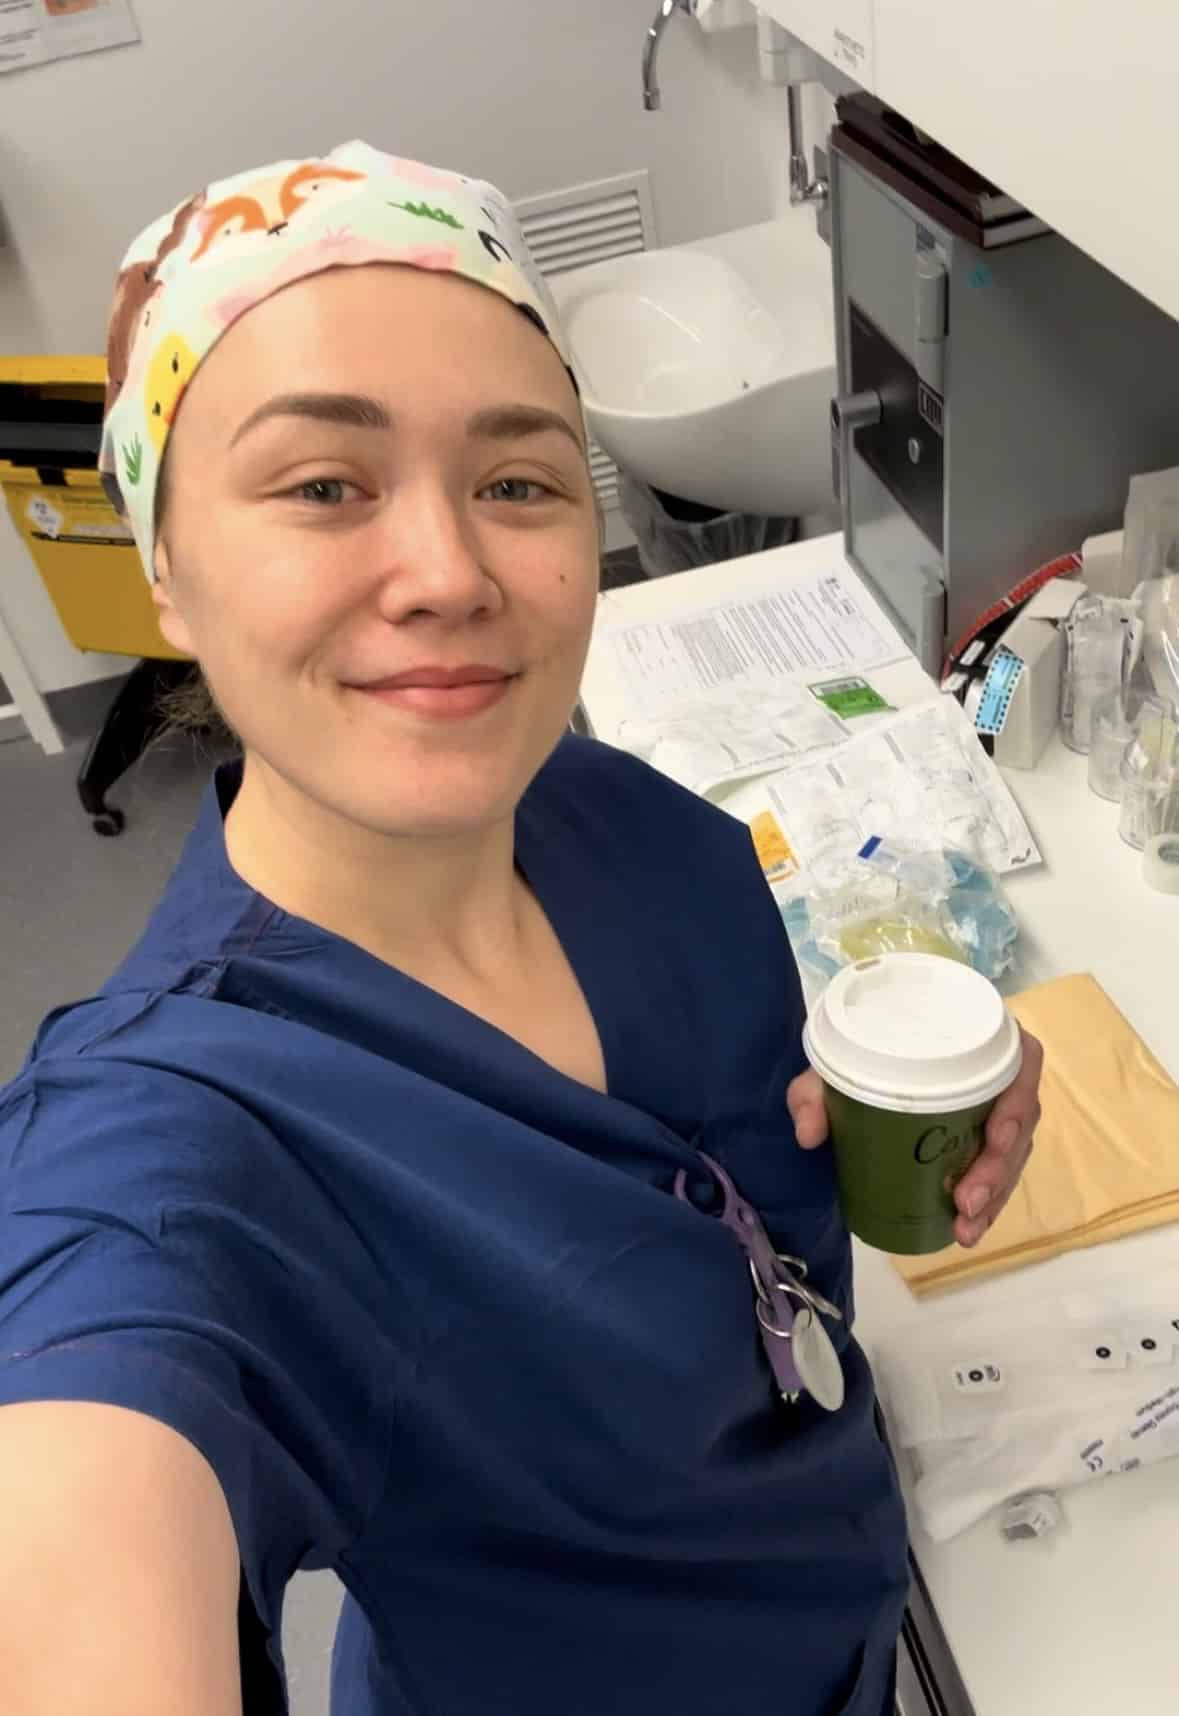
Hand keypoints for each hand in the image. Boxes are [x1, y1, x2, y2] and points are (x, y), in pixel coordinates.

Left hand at [786, 1027, 1043, 1248]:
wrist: (857, 1064)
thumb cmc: (859, 1052)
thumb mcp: (831, 1068)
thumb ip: (813, 1091)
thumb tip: (809, 1134)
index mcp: (975, 1038)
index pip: (1021, 1060)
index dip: (1018, 1099)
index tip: (997, 1137)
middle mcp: (994, 1072)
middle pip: (1021, 1119)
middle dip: (998, 1168)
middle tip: (966, 1202)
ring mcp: (994, 1109)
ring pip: (1013, 1154)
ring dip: (995, 1195)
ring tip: (966, 1228)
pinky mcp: (983, 1140)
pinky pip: (999, 1171)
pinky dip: (987, 1203)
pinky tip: (967, 1230)